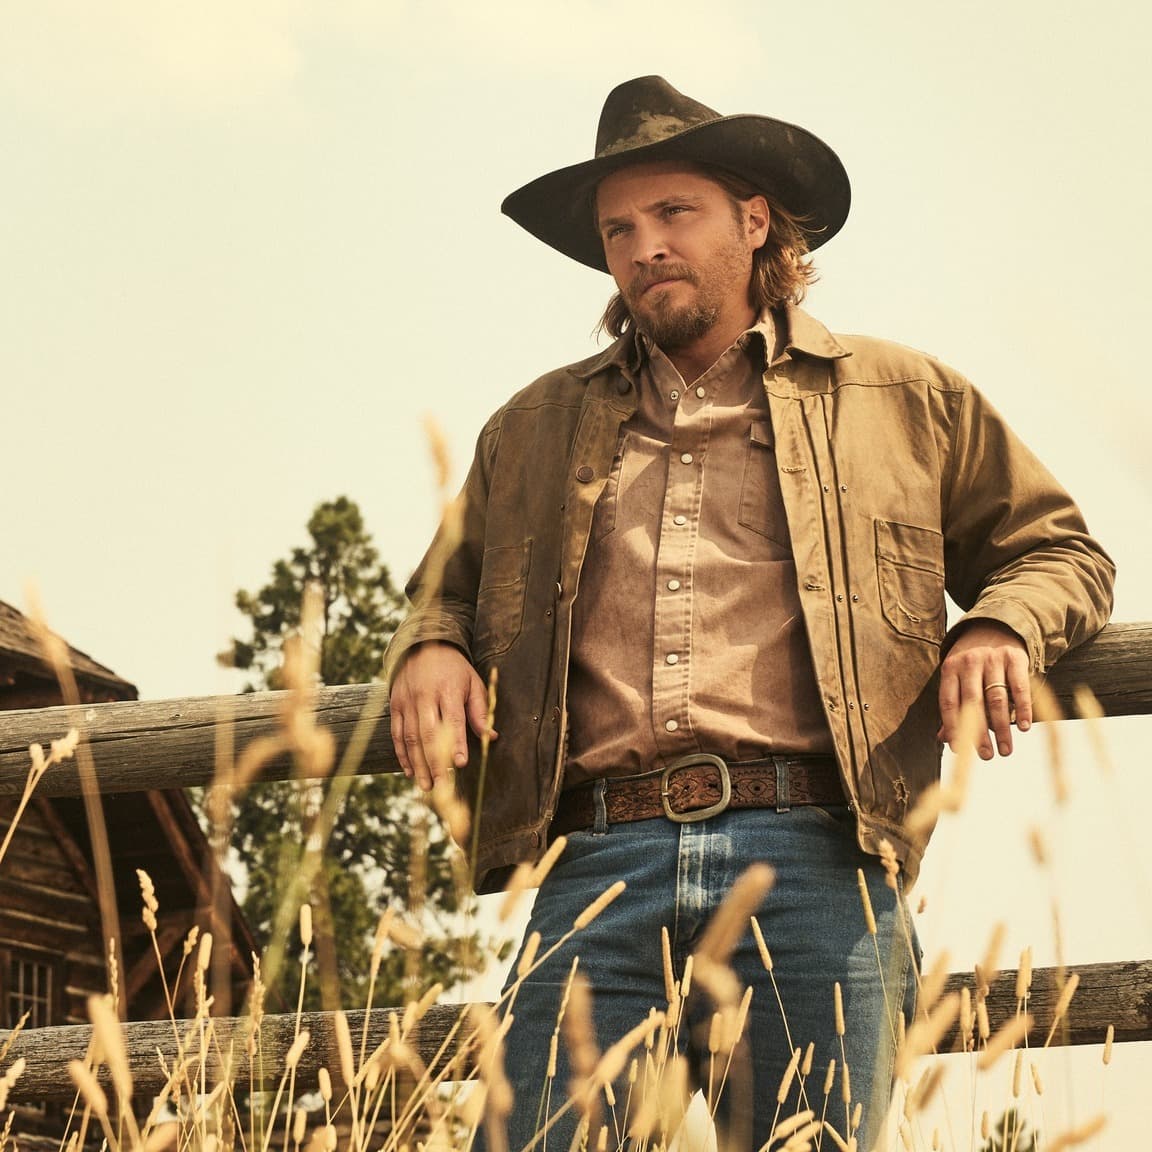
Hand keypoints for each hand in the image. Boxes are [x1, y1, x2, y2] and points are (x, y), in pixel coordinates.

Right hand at [389, 642, 494, 790]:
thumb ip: (480, 710)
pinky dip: (402, 755)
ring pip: (411, 738)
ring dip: (418, 764)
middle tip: (442, 786)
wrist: (422, 646)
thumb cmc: (454, 669)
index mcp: (448, 690)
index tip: (460, 763)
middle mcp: (425, 696)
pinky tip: (410, 772)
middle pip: (428, 734)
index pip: (453, 720)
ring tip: (427, 786)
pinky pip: (397, 734)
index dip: (456, 743)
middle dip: (435, 762)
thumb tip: (492, 737)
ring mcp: (407, 701)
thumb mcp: (473, 682)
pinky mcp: (395, 705)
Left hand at [937, 622, 1031, 759]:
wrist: (996, 625)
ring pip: (996, 698)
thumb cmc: (973, 661)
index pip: (949, 702)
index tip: (960, 750)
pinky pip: (1019, 687)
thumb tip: (944, 739)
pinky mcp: (1015, 657)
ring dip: (1002, 727)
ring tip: (1006, 749)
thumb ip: (953, 706)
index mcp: (950, 669)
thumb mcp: (957, 676)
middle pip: (973, 704)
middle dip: (979, 733)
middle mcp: (969, 663)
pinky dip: (1022, 708)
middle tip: (987, 756)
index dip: (953, 727)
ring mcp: (992, 659)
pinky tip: (1024, 727)